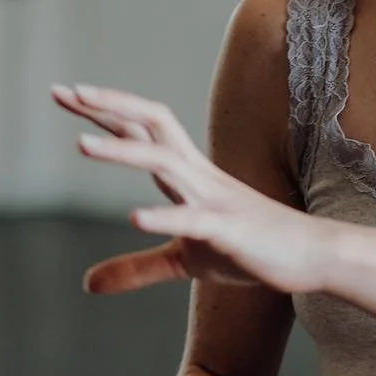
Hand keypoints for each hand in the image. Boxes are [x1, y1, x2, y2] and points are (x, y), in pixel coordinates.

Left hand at [52, 83, 330, 294]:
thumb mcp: (185, 261)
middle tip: (65, 92)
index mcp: (187, 175)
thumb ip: (135, 268)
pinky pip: (194, 218)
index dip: (105, 111)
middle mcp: (198, 175)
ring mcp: (215, 199)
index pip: (141, 130)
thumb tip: (87, 284)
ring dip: (123, 151)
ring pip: (165, 161)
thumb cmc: (249, 250)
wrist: (309, 256)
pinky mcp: (230, 230)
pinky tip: (134, 217)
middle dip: (109, 105)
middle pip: (152, 123)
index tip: (66, 94)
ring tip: (80, 144)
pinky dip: (164, 216)